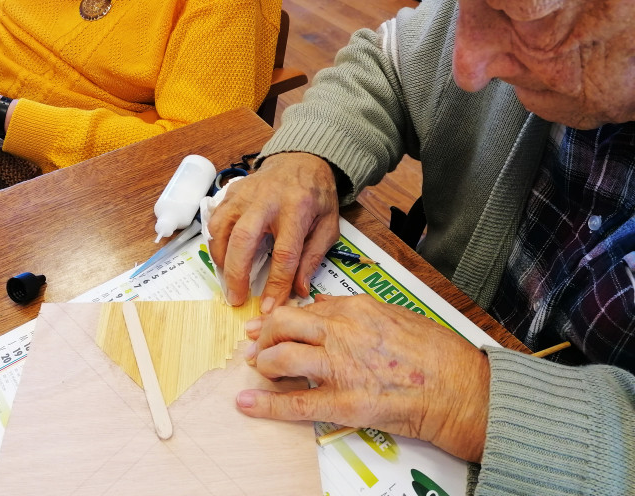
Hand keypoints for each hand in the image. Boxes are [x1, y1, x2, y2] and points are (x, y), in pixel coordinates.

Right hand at [207, 152, 339, 311]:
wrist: (301, 160)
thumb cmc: (316, 196)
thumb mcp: (328, 226)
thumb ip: (313, 257)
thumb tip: (298, 290)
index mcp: (297, 209)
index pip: (285, 254)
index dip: (276, 284)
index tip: (269, 307)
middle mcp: (267, 200)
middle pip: (243, 239)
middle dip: (237, 273)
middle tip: (236, 298)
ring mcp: (245, 194)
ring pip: (221, 228)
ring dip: (221, 258)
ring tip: (228, 279)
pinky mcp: (231, 193)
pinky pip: (215, 219)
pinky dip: (214, 241)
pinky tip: (223, 256)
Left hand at [236, 295, 490, 461]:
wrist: (463, 389)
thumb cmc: (439, 355)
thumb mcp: (397, 316)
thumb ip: (359, 311)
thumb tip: (328, 305)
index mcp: (356, 309)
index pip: (304, 308)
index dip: (280, 318)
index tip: (267, 324)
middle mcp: (342, 332)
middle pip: (283, 325)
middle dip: (264, 336)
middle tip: (257, 346)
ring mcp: (340, 367)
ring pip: (280, 358)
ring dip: (263, 365)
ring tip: (258, 371)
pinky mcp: (344, 403)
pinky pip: (295, 403)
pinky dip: (266, 404)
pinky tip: (247, 404)